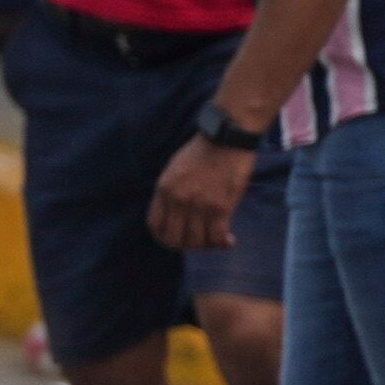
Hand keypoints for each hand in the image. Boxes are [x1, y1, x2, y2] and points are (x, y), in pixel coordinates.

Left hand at [147, 134, 248, 253]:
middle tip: (198, 242)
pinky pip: (217, 238)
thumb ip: (170, 192)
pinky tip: (229, 240)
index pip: (155, 226)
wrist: (226, 139)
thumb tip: (173, 216)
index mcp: (164, 190)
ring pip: (197, 242)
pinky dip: (223, 243)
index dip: (164, 238)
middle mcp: (178, 201)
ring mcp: (199, 206)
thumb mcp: (174, 170)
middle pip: (174, 240)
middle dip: (186, 245)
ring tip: (215, 240)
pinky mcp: (220, 208)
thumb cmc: (202, 152)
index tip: (176, 239)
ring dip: (206, 246)